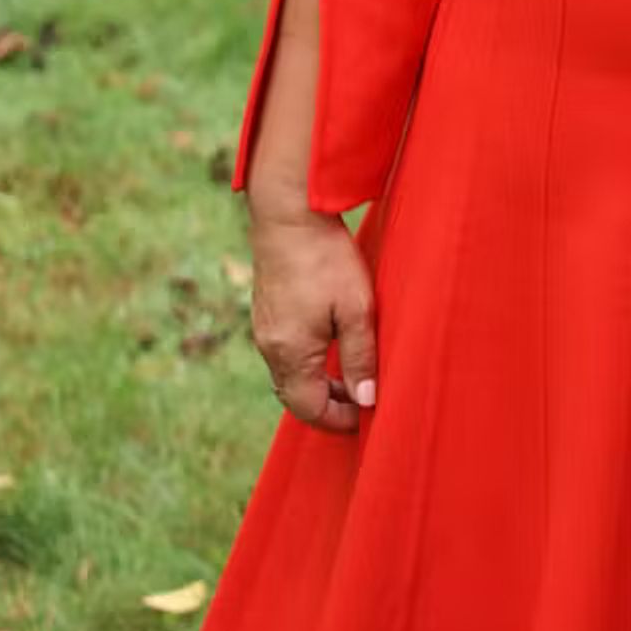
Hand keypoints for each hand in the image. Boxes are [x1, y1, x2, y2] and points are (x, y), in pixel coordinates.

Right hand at [247, 196, 377, 433]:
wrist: (288, 211)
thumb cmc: (325, 258)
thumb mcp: (355, 309)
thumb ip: (360, 358)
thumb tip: (367, 401)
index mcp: (290, 354)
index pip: (309, 409)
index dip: (339, 420)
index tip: (367, 416)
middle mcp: (270, 347)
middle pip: (295, 396)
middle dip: (328, 404)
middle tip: (362, 398)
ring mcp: (263, 327)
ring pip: (289, 373)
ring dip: (318, 381)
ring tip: (351, 372)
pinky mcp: (265, 310)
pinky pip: (284, 351)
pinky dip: (307, 360)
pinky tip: (330, 343)